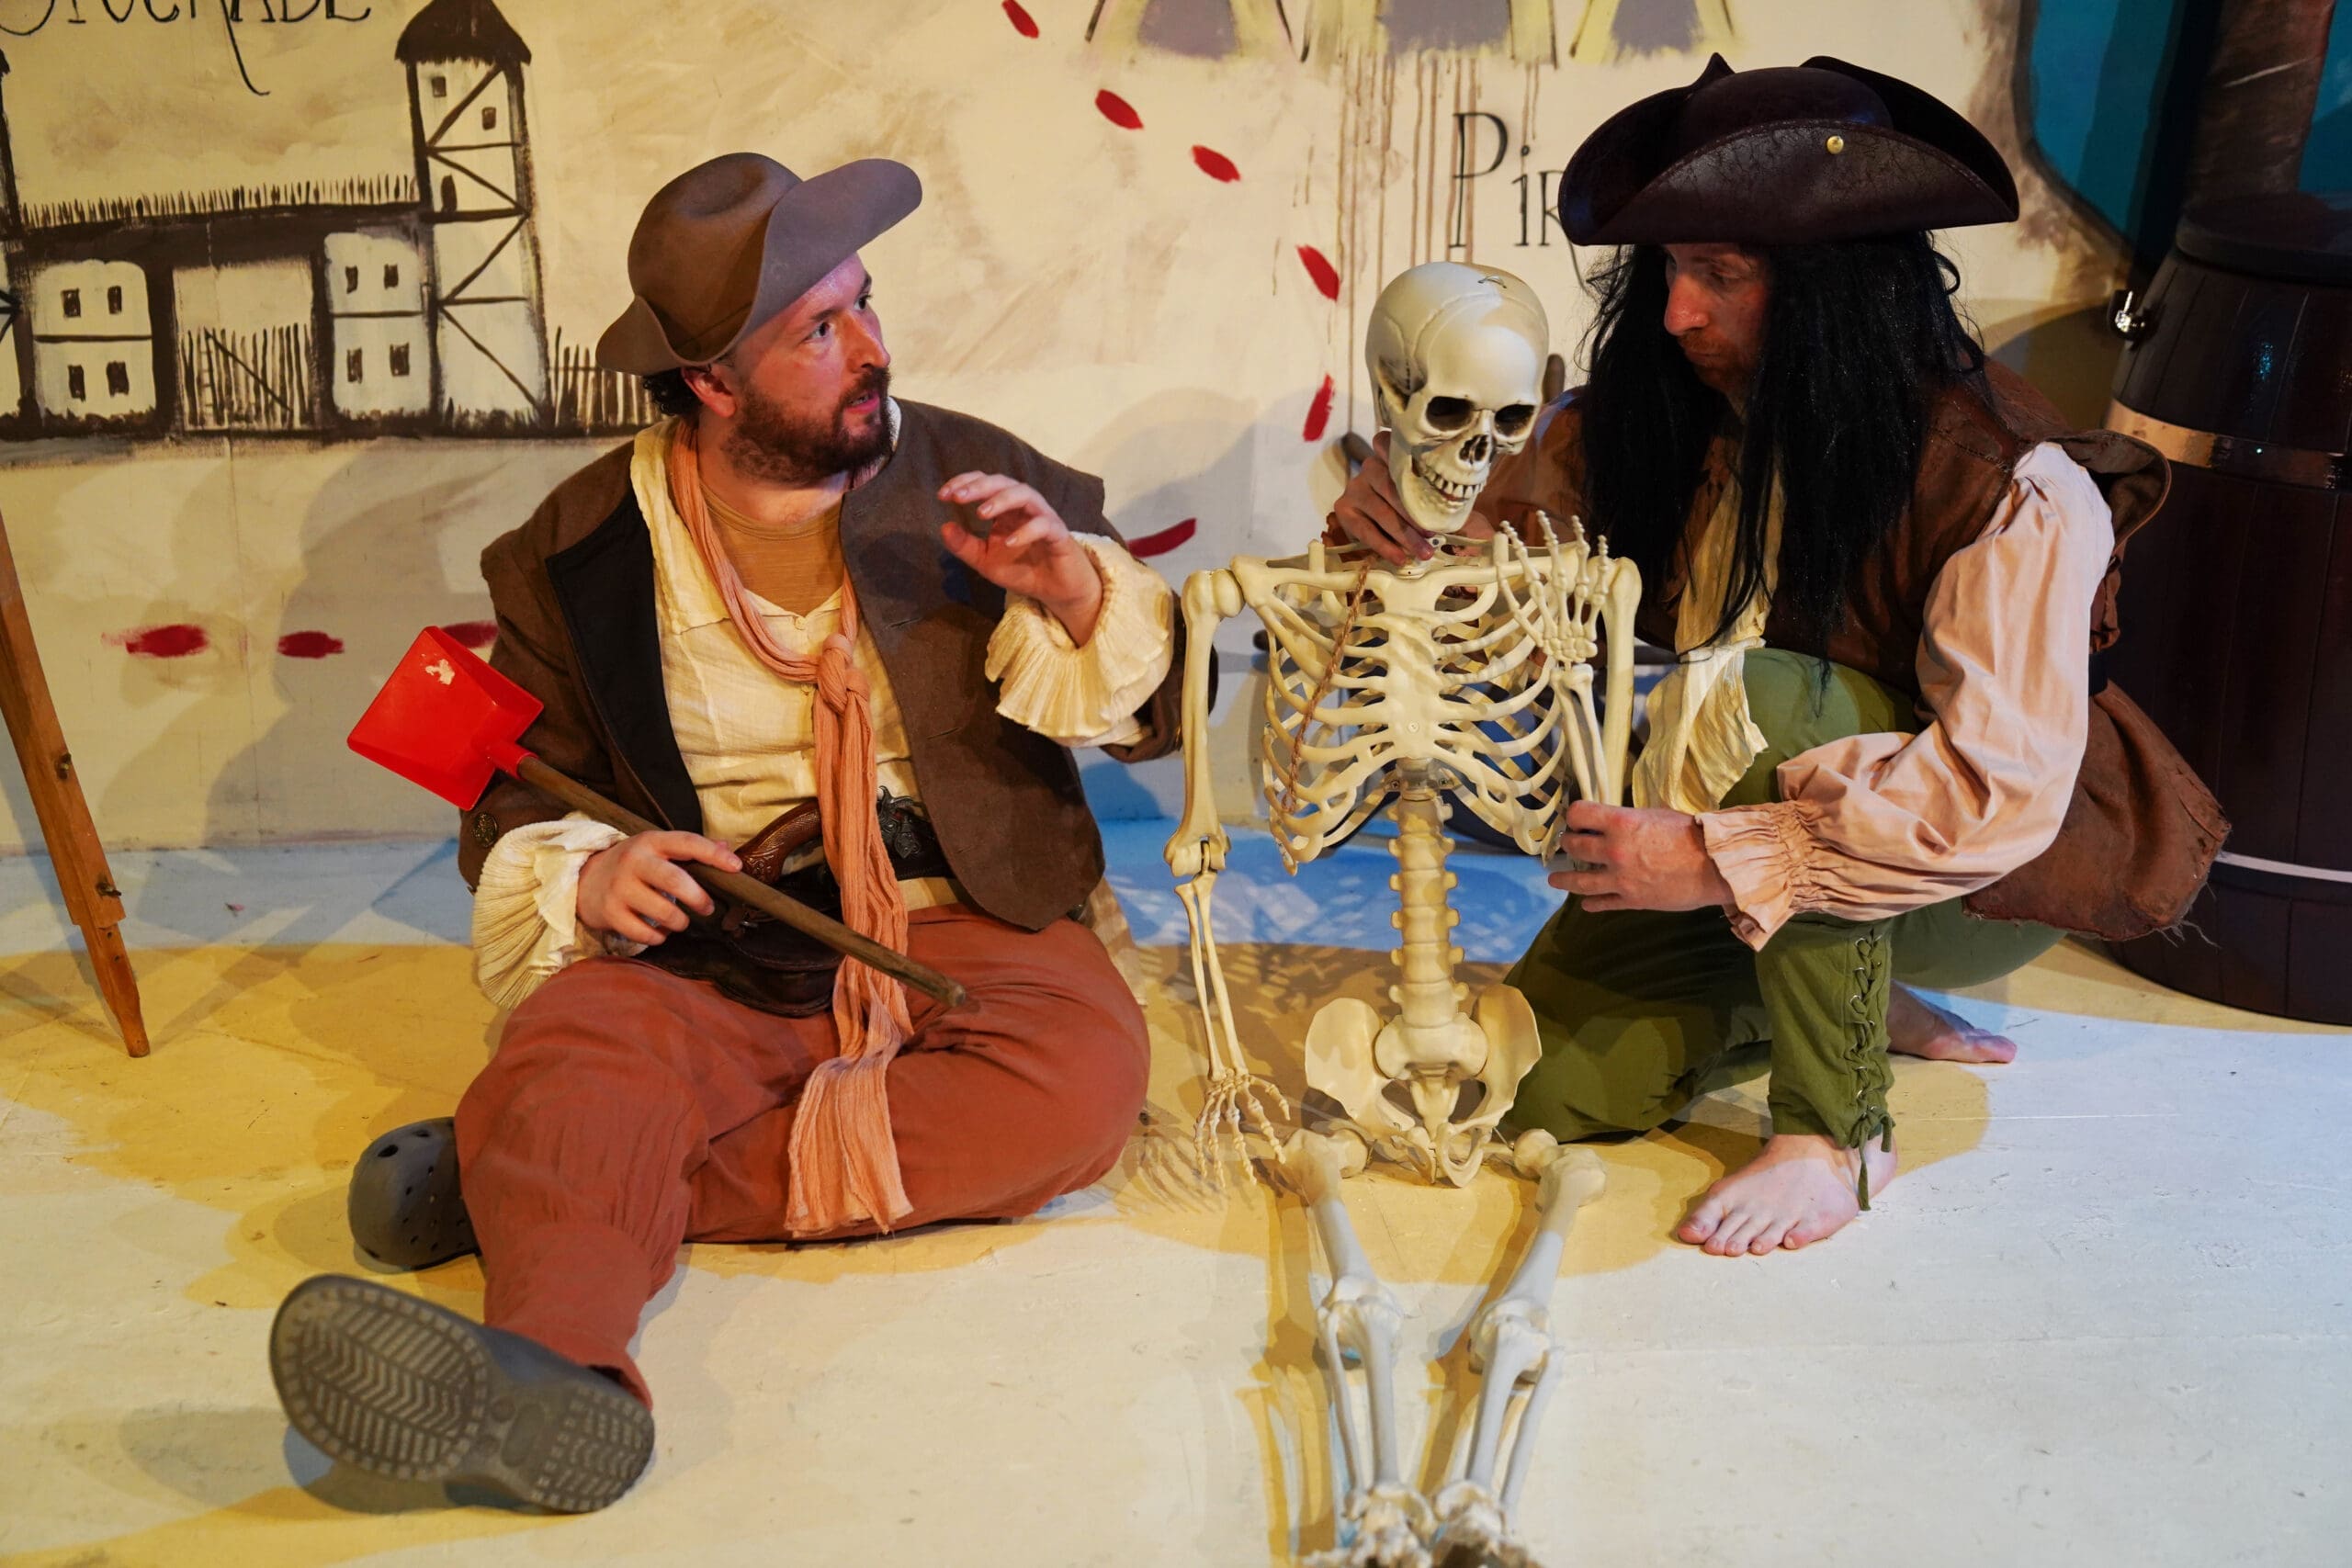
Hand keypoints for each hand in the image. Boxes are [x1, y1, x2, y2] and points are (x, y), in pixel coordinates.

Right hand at [577, 830, 741, 946]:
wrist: (584, 880)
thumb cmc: (633, 865)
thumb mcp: (657, 849)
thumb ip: (690, 850)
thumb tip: (727, 847)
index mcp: (650, 842)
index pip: (687, 842)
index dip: (714, 855)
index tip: (737, 867)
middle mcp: (633, 861)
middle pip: (674, 880)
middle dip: (698, 898)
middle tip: (707, 908)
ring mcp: (619, 888)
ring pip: (662, 911)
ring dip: (680, 922)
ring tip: (681, 922)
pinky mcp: (610, 913)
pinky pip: (643, 932)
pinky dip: (658, 937)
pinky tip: (660, 933)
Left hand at [938, 472, 1104, 643]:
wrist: (1056, 591)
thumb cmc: (1023, 570)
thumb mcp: (986, 561)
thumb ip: (965, 546)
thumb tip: (944, 527)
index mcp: (1005, 510)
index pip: (985, 484)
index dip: (964, 484)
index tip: (942, 495)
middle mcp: (1024, 507)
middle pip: (1003, 483)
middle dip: (979, 486)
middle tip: (958, 497)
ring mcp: (1043, 517)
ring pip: (1025, 495)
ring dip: (1001, 500)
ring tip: (981, 513)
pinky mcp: (1059, 534)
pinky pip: (1043, 525)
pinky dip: (1026, 531)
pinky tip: (1009, 543)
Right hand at [1327, 431, 1494, 565]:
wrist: (1389, 528)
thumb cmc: (1420, 510)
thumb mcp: (1438, 502)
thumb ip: (1452, 504)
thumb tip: (1488, 529)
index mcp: (1395, 455)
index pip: (1397, 443)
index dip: (1407, 453)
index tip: (1425, 469)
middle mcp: (1371, 466)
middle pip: (1390, 484)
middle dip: (1413, 512)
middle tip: (1434, 534)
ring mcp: (1355, 487)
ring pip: (1380, 510)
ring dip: (1403, 534)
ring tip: (1423, 552)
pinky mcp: (1345, 510)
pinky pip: (1365, 529)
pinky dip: (1384, 546)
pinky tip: (1400, 557)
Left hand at [1547, 801, 1735, 912]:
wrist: (1714, 866)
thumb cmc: (1691, 834)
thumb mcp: (1655, 814)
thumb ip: (1629, 819)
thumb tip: (1614, 822)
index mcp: (1620, 823)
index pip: (1579, 814)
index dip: (1574, 816)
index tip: (1574, 819)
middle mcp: (1613, 851)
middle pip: (1574, 846)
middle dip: (1568, 844)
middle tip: (1567, 845)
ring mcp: (1619, 879)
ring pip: (1579, 881)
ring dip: (1563, 879)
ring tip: (1554, 879)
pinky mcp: (1630, 900)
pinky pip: (1602, 903)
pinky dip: (1591, 903)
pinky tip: (1587, 904)